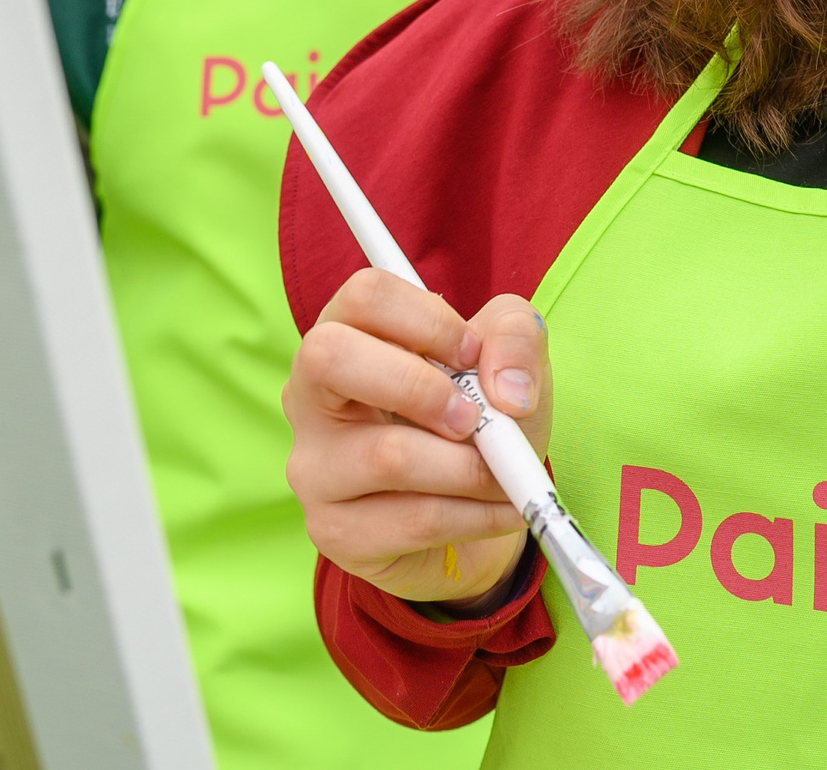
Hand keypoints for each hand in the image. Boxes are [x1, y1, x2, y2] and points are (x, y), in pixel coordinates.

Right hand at [283, 270, 552, 603]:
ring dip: (472, 468)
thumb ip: (516, 341)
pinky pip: (414, 520)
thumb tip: (506, 391)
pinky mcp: (335, 530)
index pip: (363, 295)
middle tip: (473, 418)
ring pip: (389, 455)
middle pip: (330, 356)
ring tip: (505, 475)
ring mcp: (313, 466)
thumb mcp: (509, 363)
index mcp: (348, 335)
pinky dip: (476, 514)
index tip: (472, 353)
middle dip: (422, 386)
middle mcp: (311, 396)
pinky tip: (499, 510)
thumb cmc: (480, 420)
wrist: (478, 510)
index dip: (428, 319)